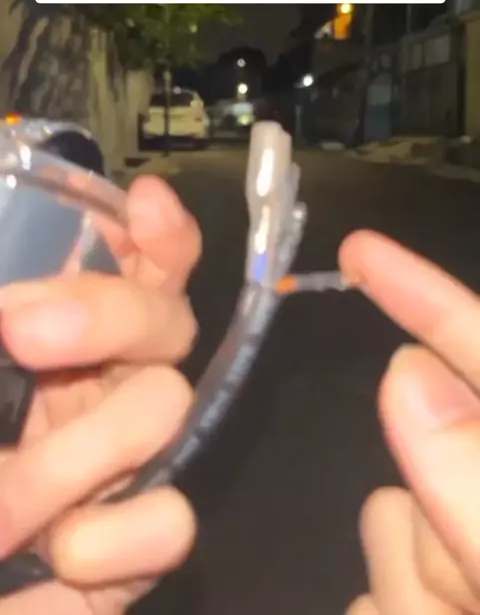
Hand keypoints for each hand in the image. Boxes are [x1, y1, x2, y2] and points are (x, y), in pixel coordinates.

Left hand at [0, 175, 200, 614]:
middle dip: (107, 314)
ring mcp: (130, 461)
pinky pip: (170, 523)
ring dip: (79, 449)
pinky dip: (112, 540)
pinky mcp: (139, 541)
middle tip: (21, 333)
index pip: (136, 266)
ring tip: (4, 500)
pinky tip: (58, 552)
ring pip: (168, 408)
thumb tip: (12, 300)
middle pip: (166, 319)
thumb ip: (5, 311)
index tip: (148, 203)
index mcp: (63, 334)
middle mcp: (109, 383)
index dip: (156, 232)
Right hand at [340, 231, 479, 614]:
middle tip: (466, 603)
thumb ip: (477, 481)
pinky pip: (369, 594)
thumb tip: (412, 373)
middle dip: (431, 527)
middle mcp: (478, 484)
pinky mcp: (425, 599)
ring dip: (410, 592)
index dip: (424, 296)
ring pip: (385, 529)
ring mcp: (455, 550)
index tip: (360, 249)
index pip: (478, 351)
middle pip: (418, 460)